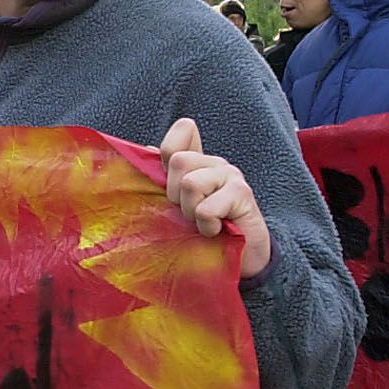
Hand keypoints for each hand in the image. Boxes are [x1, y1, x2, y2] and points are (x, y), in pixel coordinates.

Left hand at [160, 118, 270, 278]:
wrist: (241, 258)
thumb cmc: (206, 231)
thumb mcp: (178, 206)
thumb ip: (164, 179)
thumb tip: (146, 149)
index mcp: (197, 162)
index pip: (184, 130)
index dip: (169, 150)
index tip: (170, 180)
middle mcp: (214, 163)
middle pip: (178, 160)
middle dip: (175, 194)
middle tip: (189, 213)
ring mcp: (230, 175)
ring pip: (190, 183)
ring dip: (191, 212)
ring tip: (203, 223)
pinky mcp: (242, 194)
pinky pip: (206, 208)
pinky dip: (206, 226)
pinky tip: (217, 231)